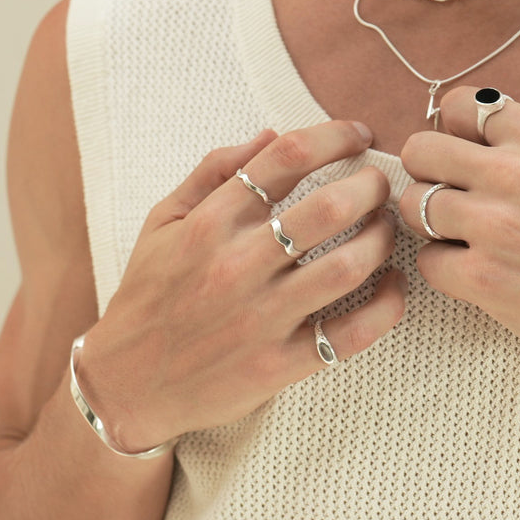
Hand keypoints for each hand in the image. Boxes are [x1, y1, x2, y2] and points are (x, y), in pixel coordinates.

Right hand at [77, 122, 405, 451]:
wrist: (125, 385)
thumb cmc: (148, 295)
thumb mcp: (163, 221)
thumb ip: (212, 172)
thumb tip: (270, 134)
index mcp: (210, 223)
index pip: (286, 157)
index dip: (334, 136)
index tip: (357, 134)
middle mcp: (238, 266)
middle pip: (329, 208)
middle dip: (370, 186)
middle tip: (380, 184)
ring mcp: (262, 318)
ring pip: (348, 267)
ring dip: (382, 239)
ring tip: (386, 227)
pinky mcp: (280, 364)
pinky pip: (351, 333)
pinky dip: (386, 306)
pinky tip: (394, 285)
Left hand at [399, 85, 519, 378]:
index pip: (459, 106)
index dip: (458, 125)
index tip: (469, 146)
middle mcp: (509, 175)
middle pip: (421, 150)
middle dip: (431, 167)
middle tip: (452, 187)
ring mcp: (492, 228)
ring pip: (415, 205)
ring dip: (431, 216)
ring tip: (458, 230)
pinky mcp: (483, 280)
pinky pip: (427, 261)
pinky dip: (442, 265)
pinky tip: (470, 267)